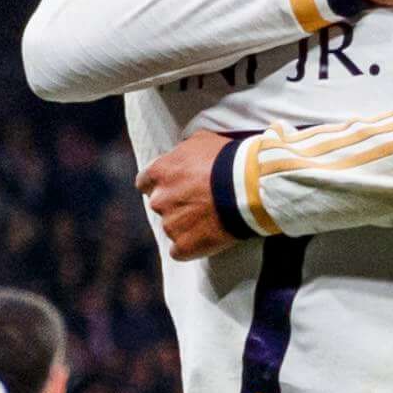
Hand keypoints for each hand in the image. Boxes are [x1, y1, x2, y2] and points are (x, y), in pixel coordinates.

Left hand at [140, 132, 239, 258]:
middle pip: (160, 205)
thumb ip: (183, 151)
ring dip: (186, 225)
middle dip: (175, 204)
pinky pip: (180, 251)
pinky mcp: (184, 245)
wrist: (248, 187)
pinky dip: (191, 247)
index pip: (145, 183)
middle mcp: (158, 200)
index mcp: (158, 172)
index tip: (175, 186)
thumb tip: (182, 154)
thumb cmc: (228, 160)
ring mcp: (170, 225)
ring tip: (210, 220)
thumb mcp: (201, 141)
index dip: (161, 185)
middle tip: (199, 202)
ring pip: (171, 228)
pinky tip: (208, 239)